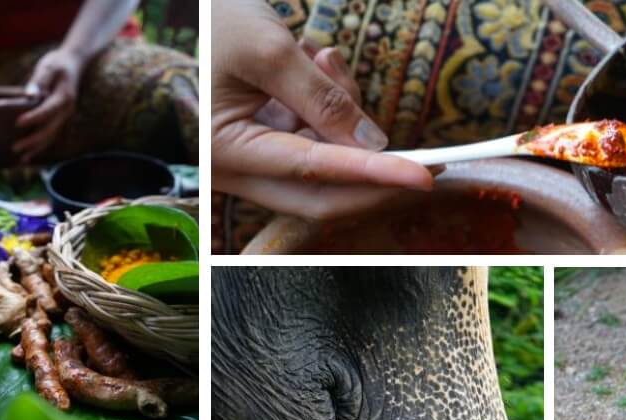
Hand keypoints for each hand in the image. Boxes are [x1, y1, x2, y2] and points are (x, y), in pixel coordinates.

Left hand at [15, 48, 84, 162]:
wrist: (74, 63)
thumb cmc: (58, 63)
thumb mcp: (48, 66)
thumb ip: (39, 81)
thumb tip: (29, 95)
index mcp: (64, 98)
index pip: (48, 111)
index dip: (33, 118)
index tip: (17, 123)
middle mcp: (67, 111)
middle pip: (50, 130)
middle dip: (33, 141)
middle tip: (15, 148)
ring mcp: (65, 117)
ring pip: (52, 136)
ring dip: (37, 148)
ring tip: (22, 158)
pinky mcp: (60, 119)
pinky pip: (52, 135)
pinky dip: (41, 145)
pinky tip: (30, 153)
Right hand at [211, 0, 431, 220]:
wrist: (192, 11)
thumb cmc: (218, 23)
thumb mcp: (269, 50)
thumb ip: (322, 99)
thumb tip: (372, 144)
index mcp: (226, 153)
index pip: (314, 173)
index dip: (374, 176)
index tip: (424, 176)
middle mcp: (239, 172)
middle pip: (323, 196)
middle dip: (378, 179)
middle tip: (433, 164)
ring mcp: (257, 164)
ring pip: (327, 172)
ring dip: (349, 127)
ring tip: (326, 61)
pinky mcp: (272, 149)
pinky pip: (319, 148)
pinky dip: (336, 114)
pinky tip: (320, 65)